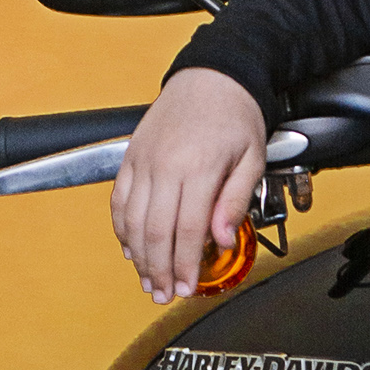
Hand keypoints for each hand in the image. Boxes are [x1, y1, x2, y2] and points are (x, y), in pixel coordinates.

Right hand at [110, 69, 269, 300]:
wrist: (212, 76)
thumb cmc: (235, 115)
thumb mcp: (251, 158)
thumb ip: (235, 202)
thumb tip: (222, 240)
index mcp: (199, 168)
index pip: (187, 230)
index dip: (185, 265)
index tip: (187, 288)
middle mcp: (165, 165)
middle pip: (155, 231)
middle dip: (159, 270)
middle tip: (165, 294)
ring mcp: (144, 160)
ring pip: (132, 220)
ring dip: (138, 256)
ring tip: (148, 280)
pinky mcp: (131, 156)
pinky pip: (118, 199)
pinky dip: (121, 228)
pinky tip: (131, 248)